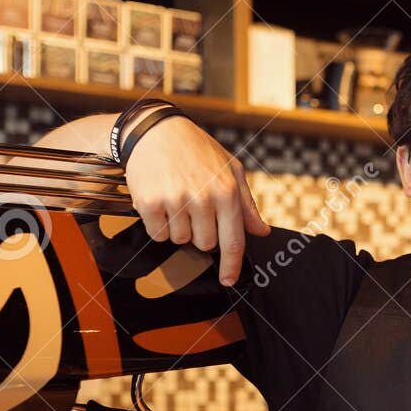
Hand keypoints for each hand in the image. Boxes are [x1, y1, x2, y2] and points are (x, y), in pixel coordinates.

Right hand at [123, 115, 270, 285]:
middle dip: (200, 232)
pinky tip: (160, 200)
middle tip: (193, 206)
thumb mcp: (231, 170)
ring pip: (180, 240)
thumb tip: (261, 232)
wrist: (155, 130)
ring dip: (178, 226)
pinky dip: (157, 223)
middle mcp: (203, 198)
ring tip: (176, 198)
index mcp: (227, 192)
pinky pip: (157, 234)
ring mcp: (175, 201)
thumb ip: (246, 204)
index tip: (228, 280)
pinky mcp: (149, 202)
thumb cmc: (197, 150)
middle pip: (205, 245)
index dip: (231, 266)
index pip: (233, 241)